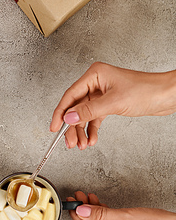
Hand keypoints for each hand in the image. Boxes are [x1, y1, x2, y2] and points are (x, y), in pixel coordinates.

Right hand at [50, 62, 175, 149]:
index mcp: (94, 75)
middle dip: (72, 127)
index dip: (61, 112)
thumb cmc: (147, 90)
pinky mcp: (108, 103)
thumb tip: (69, 117)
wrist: (168, 95)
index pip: (70, 95)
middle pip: (76, 107)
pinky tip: (91, 139)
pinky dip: (92, 130)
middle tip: (69, 142)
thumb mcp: (114, 102)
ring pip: (84, 115)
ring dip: (82, 131)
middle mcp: (96, 82)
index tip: (54, 127)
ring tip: (80, 144)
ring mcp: (101, 93)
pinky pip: (94, 118)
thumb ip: (88, 111)